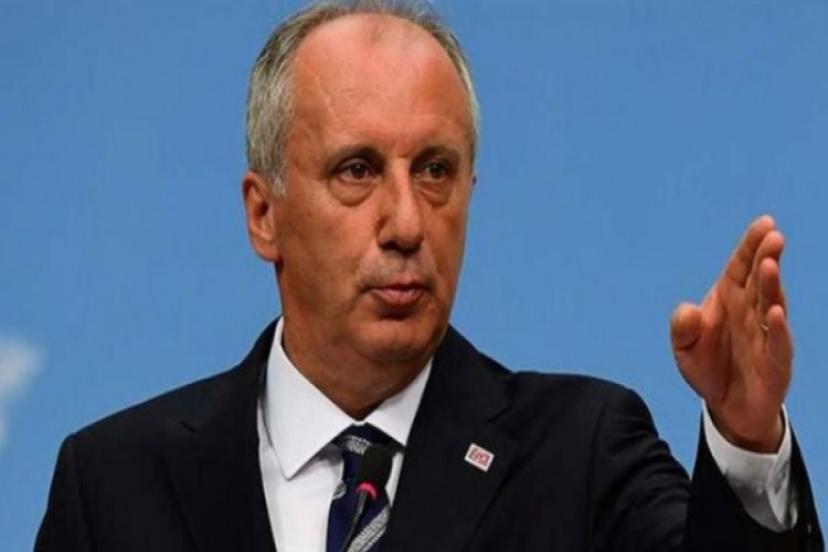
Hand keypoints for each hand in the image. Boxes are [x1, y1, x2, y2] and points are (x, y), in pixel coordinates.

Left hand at [671, 215, 791, 452]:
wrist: (725, 406)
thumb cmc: (707, 367)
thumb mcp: (684, 348)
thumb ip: (682, 328)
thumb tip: (688, 310)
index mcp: (729, 299)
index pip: (741, 266)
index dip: (751, 245)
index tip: (765, 223)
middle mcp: (751, 311)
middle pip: (760, 279)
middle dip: (765, 256)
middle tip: (773, 236)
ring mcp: (765, 335)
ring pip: (772, 303)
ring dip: (772, 284)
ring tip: (769, 264)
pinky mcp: (775, 362)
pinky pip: (778, 342)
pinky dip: (777, 328)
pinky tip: (774, 312)